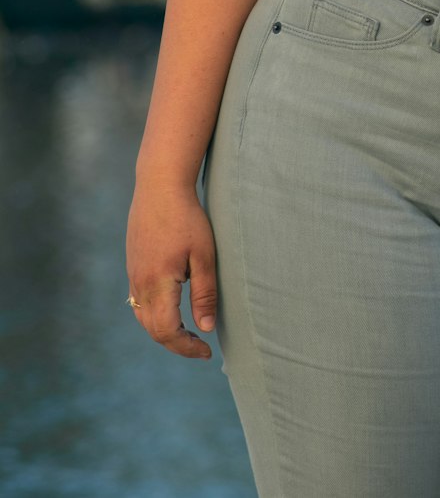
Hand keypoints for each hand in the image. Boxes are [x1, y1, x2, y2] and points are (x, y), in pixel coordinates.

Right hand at [126, 181, 217, 359]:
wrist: (159, 186)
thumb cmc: (187, 217)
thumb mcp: (204, 255)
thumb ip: (204, 293)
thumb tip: (206, 328)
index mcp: (158, 283)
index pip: (167, 332)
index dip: (186, 347)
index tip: (207, 352)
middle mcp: (140, 283)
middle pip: (153, 330)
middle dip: (176, 343)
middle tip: (201, 348)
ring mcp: (133, 274)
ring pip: (143, 317)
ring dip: (164, 331)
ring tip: (188, 333)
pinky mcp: (133, 265)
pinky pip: (139, 301)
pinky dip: (154, 315)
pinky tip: (171, 309)